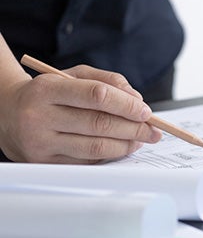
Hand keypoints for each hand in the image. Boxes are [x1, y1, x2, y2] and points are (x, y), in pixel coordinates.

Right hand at [0, 65, 160, 163]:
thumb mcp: (73, 75)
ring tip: (141, 140)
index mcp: (47, 90)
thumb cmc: (47, 93)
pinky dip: (108, 156)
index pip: (96, 96)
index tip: (146, 111)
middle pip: (99, 124)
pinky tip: (120, 148)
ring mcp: (40, 143)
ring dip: (126, 145)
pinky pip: (85, 162)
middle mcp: (39, 116)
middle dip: (134, 128)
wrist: (7, 114)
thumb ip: (108, 80)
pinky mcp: (43, 162)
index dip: (127, 104)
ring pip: (95, 148)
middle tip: (153, 130)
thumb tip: (137, 98)